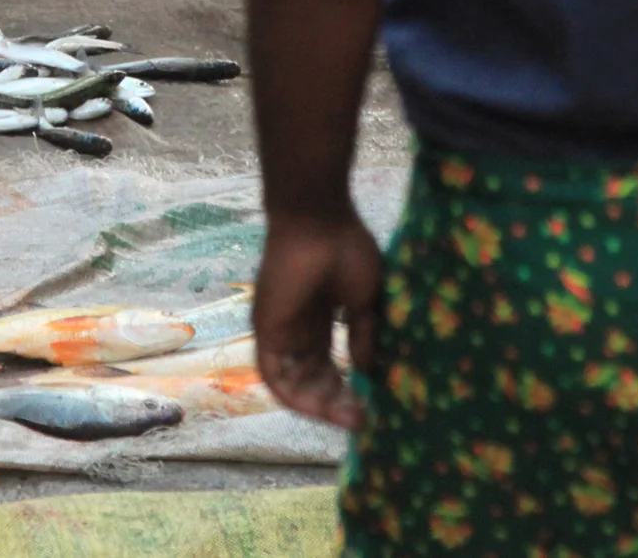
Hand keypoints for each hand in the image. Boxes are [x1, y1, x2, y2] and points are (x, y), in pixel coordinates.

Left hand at [254, 212, 383, 430]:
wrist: (317, 219)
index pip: (329, 362)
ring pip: (294, 382)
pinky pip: (275, 375)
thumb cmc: (345, 247)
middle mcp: (297, 327)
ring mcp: (280, 330)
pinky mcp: (266, 331)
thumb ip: (363, 335)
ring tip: (349, 418)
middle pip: (312, 377)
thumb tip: (367, 371)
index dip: (348, 385)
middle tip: (363, 418)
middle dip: (336, 401)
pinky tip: (321, 410)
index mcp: (320, 315)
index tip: (371, 403)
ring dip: (319, 405)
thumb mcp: (365, 297)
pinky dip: (295, 397)